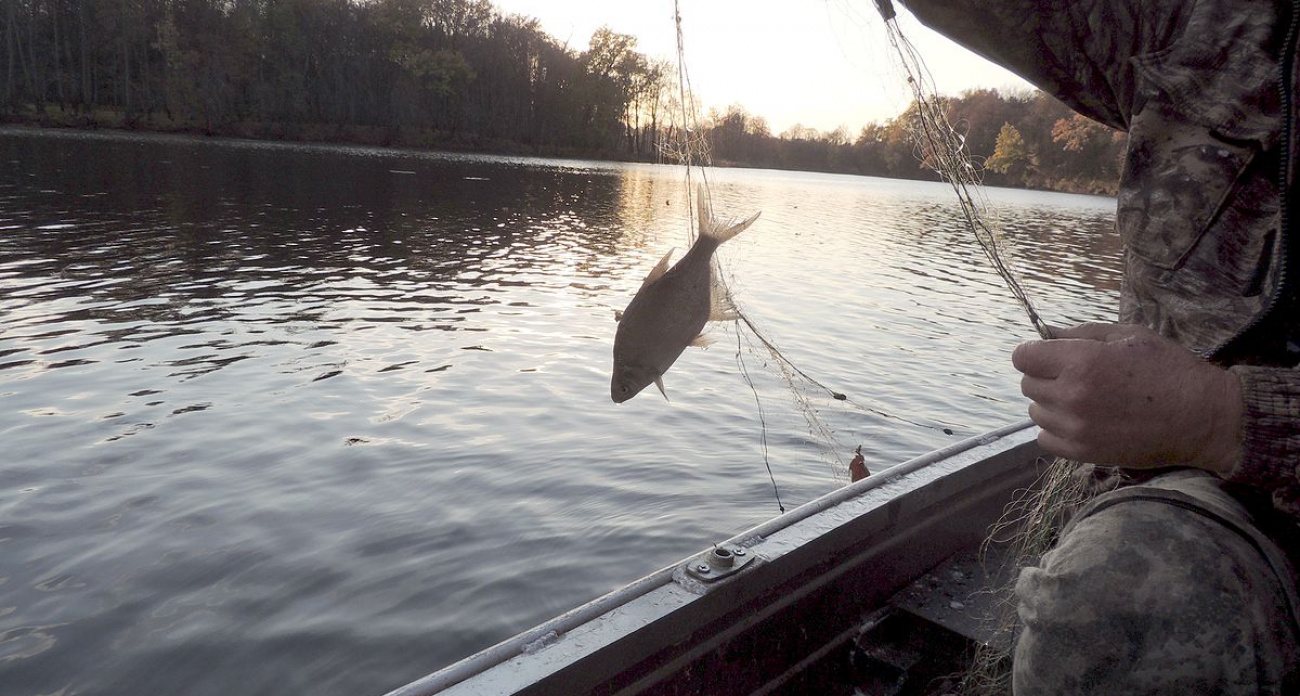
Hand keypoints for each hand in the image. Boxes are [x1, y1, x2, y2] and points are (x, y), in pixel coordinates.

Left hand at [1011, 323, 1242, 473]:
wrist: (1202, 417)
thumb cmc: (1169, 369)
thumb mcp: (1128, 336)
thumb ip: (1080, 333)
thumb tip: (1045, 332)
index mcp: (1081, 361)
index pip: (1023, 357)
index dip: (1034, 352)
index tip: (1049, 355)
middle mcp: (1072, 395)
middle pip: (1028, 384)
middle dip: (1045, 376)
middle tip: (1077, 376)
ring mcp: (1076, 428)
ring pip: (1035, 411)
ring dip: (1051, 404)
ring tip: (1085, 400)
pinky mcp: (1083, 453)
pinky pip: (1045, 438)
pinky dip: (1056, 429)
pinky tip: (1081, 421)